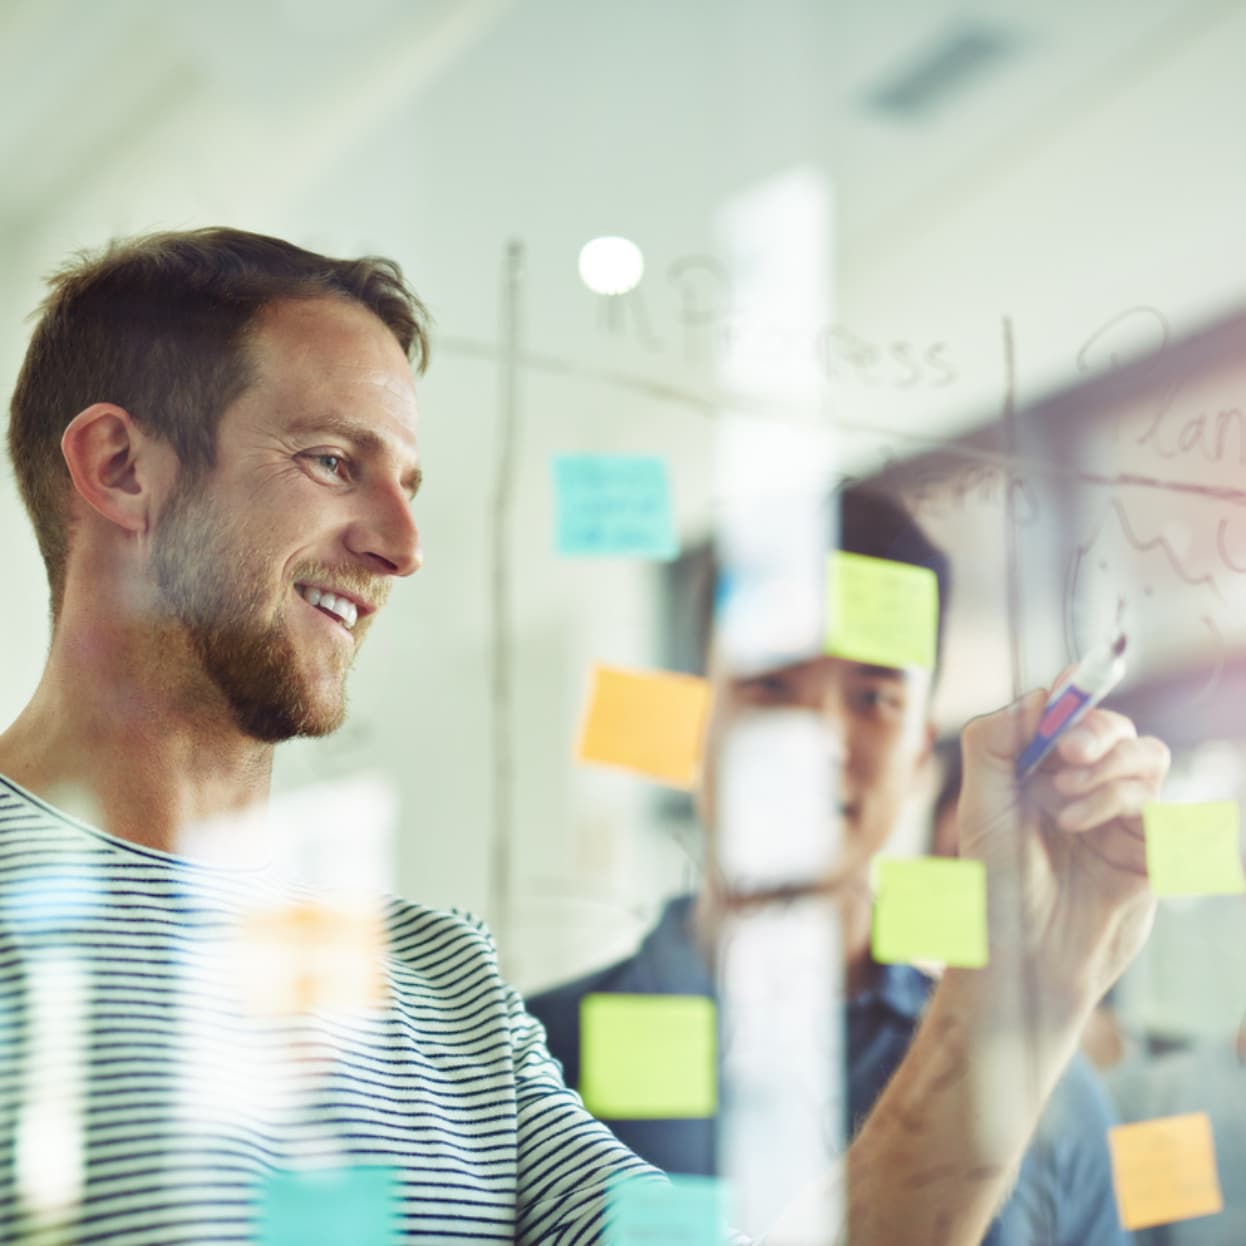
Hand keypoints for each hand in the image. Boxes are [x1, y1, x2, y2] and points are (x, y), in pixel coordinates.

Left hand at [956, 686, 1168, 1021]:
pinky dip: (1121, 802)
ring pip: (1146, 757)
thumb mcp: (980, 805)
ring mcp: (1119, 818)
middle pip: (1116, 728)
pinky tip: (1081, 825)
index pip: (1069, 715)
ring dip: (1108, 770)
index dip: (1074, 694)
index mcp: (1039, 772)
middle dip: (1096, 729)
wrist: (1022, 956)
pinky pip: (1159, 803)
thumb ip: (995, 742)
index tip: (1070, 687)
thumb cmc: (993, 885)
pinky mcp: (1149, 851)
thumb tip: (1039, 696)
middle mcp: (1082, 789)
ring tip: (1065, 805)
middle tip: (1069, 754)